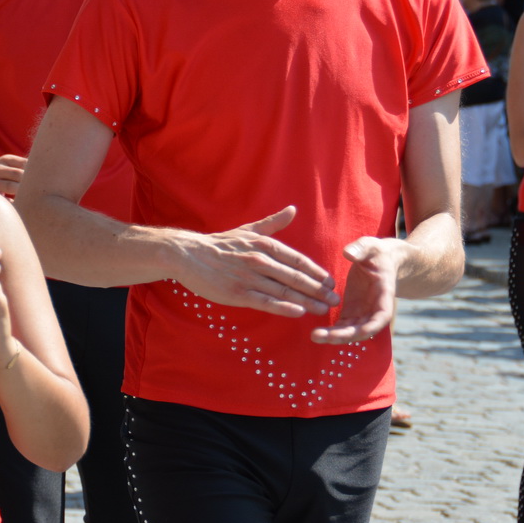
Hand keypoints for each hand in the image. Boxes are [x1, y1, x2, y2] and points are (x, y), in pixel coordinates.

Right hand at [169, 206, 338, 317]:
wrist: (188, 255)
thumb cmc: (219, 244)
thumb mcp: (248, 230)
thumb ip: (273, 223)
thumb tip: (293, 210)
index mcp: (264, 245)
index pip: (298, 260)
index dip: (317, 272)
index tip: (330, 282)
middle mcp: (260, 261)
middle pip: (296, 278)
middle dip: (318, 290)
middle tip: (335, 299)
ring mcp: (249, 278)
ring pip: (285, 292)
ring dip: (307, 301)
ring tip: (324, 310)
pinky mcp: (238, 293)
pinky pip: (266, 302)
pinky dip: (284, 307)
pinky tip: (298, 313)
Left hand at [311, 237, 399, 344]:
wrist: (379, 260)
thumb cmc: (376, 252)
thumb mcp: (370, 246)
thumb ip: (361, 249)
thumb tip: (347, 253)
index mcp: (384, 295)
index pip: (381, 317)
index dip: (370, 327)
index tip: (356, 333)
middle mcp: (375, 309)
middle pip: (362, 330)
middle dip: (344, 336)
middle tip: (321, 336)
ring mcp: (363, 312)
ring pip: (351, 331)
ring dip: (335, 336)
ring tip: (315, 336)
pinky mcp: (352, 312)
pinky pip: (342, 326)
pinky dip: (332, 331)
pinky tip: (317, 333)